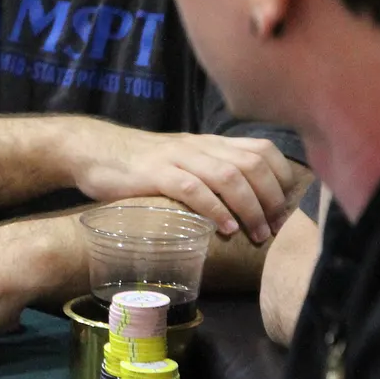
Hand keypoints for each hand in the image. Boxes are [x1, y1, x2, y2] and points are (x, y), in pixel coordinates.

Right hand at [72, 123, 296, 242]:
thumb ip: (211, 171)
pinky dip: (214, 210)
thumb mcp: (183, 160)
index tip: (286, 210)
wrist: (93, 149)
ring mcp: (176, 158)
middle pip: (252, 165)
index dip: (282, 179)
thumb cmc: (142, 163)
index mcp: (210, 143)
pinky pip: (193, 189)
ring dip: (250, 209)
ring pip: (229, 176)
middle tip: (274, 229)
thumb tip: (249, 203)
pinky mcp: (154, 174)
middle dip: (272, 200)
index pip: (263, 150)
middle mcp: (199, 146)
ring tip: (256, 235)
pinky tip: (224, 229)